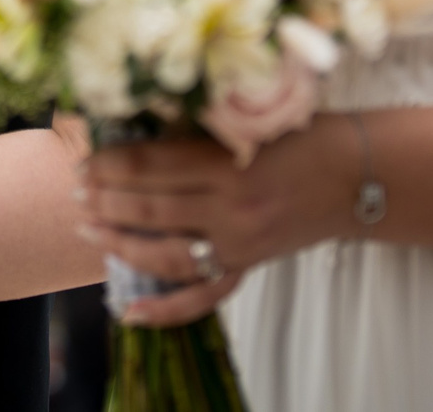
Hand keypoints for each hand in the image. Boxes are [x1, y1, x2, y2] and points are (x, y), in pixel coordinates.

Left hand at [76, 118, 350, 325]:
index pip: (153, 165)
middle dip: (106, 200)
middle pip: (153, 208)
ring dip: (121, 242)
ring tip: (87, 228)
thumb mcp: (249, 118)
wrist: (358, 174)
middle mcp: (232, 209)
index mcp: (230, 164)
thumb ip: (198, 127)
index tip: (85, 159)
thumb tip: (137, 123)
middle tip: (74, 191)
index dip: (112, 163)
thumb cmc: (304, 133)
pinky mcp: (249, 266)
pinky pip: (203, 296)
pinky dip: (166, 308)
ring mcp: (241, 244)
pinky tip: (129, 313)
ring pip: (168, 253)